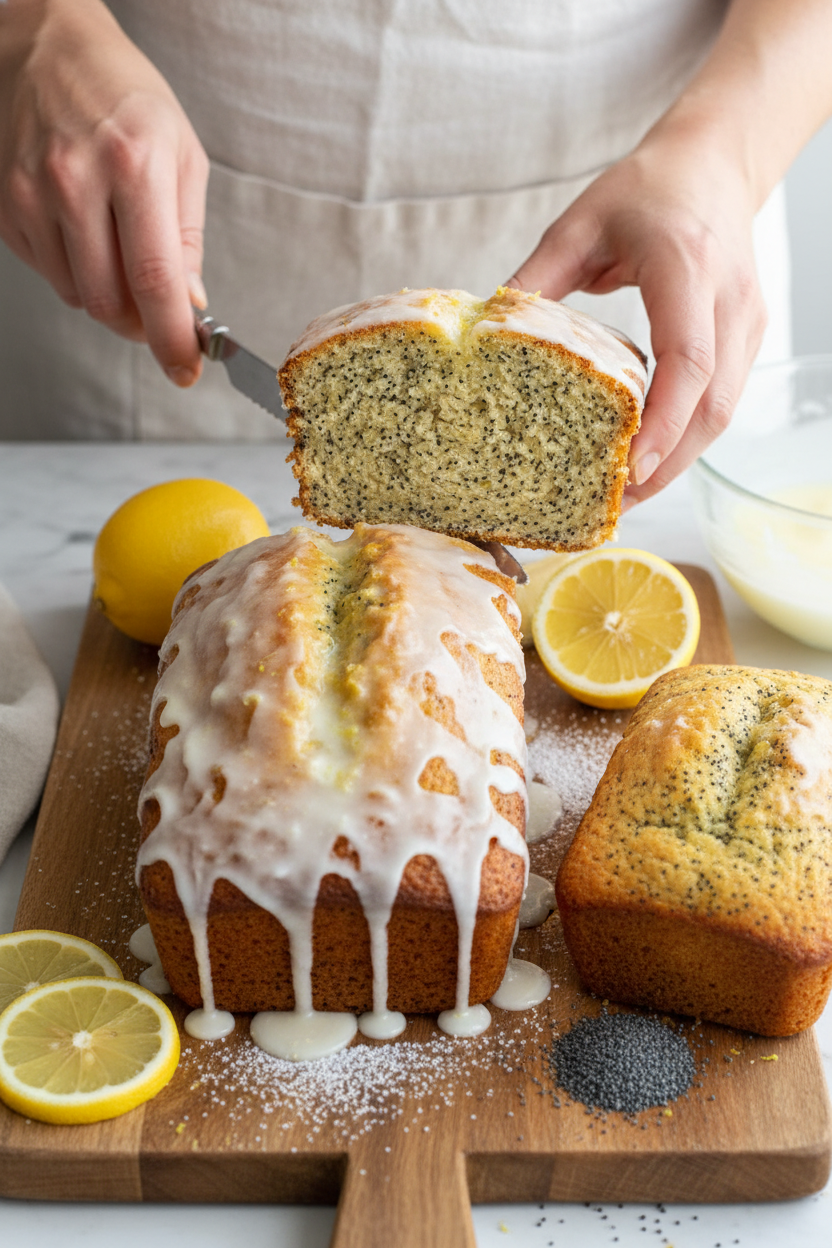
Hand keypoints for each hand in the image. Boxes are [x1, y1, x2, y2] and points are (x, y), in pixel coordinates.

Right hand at [0, 0, 208, 384]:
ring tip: (117, 248)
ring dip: (106, 295)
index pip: (154, 280)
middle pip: (109, 301)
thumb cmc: (125, 97)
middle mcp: (75, 180)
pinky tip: (83, 230)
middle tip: (156, 308)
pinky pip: (48, 274)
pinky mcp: (4, 207)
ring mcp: (31, 194)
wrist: (46, 46)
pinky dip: (74, 270)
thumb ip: (188, 238)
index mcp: (133, 164)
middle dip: (140, 321)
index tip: (185, 369)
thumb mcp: (181, 155)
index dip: (171, 338)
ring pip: (77, 296)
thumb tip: (189, 304)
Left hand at [507, 130, 766, 503]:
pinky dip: (687, 437)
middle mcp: (729, 300)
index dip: (664, 421)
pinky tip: (650, 459)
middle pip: (713, 404)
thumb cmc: (648, 189)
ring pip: (723, 412)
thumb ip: (536, 280)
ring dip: (679, 460)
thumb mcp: (578, 224)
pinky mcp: (746, 338)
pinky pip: (721, 400)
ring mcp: (747, 322)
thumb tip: (488, 335)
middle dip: (669, 463)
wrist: (715, 163)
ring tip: (627, 496)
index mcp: (686, 266)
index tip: (633, 466)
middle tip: (617, 503)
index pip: (689, 359)